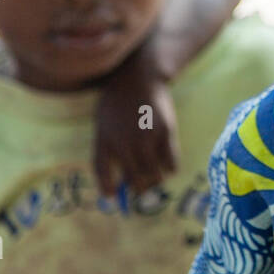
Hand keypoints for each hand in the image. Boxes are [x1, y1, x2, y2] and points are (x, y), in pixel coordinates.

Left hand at [93, 59, 178, 196]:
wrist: (139, 76)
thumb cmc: (119, 101)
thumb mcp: (104, 124)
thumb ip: (109, 150)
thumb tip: (119, 183)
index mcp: (104, 140)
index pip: (103, 173)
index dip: (107, 189)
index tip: (113, 197)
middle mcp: (124, 143)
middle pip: (134, 182)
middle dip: (139, 189)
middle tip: (141, 188)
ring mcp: (146, 137)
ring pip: (154, 177)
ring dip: (155, 181)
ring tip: (155, 176)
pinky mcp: (166, 132)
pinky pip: (171, 164)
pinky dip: (170, 169)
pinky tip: (167, 164)